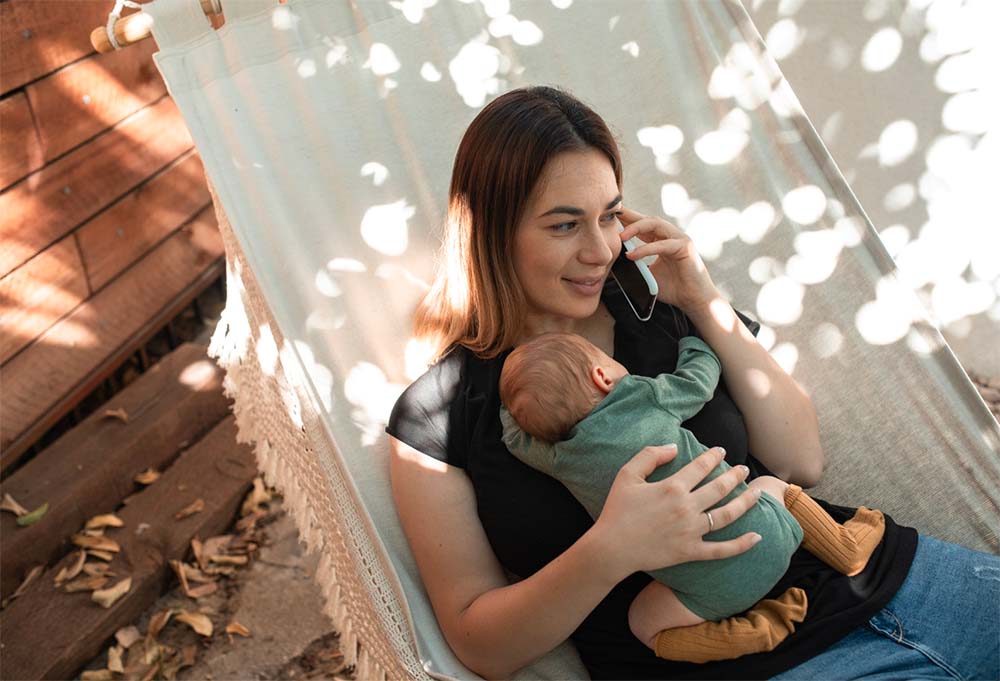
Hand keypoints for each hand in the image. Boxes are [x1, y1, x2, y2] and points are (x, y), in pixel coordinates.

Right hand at [594, 445, 760, 578]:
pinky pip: (722, 550)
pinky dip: (742, 544)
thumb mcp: (627, 475)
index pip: (700, 467)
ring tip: (756, 492)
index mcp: (672, 487)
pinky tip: (757, 536)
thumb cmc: (617, 510)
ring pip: (727, 515)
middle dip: (734, 476)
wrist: (612, 548)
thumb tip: (675, 447)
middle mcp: (687, 507)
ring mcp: (692, 531)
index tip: (721, 451)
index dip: (713, 456)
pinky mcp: (691, 552)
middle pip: (719, 488)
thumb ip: (650, 456)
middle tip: (742, 469)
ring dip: (745, 502)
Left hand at [618, 207, 719, 313]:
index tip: (610, 217)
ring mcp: (679, 239)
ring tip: (620, 237)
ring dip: (636, 228)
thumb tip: (613, 264)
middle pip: (648, 220)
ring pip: (656, 225)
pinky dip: (646, 249)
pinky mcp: (685, 247)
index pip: (643, 226)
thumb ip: (635, 266)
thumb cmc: (673, 288)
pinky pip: (662, 245)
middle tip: (613, 215)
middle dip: (630, 217)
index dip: (627, 220)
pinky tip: (632, 255)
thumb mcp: (648, 275)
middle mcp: (671, 236)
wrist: (693, 300)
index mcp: (662, 240)